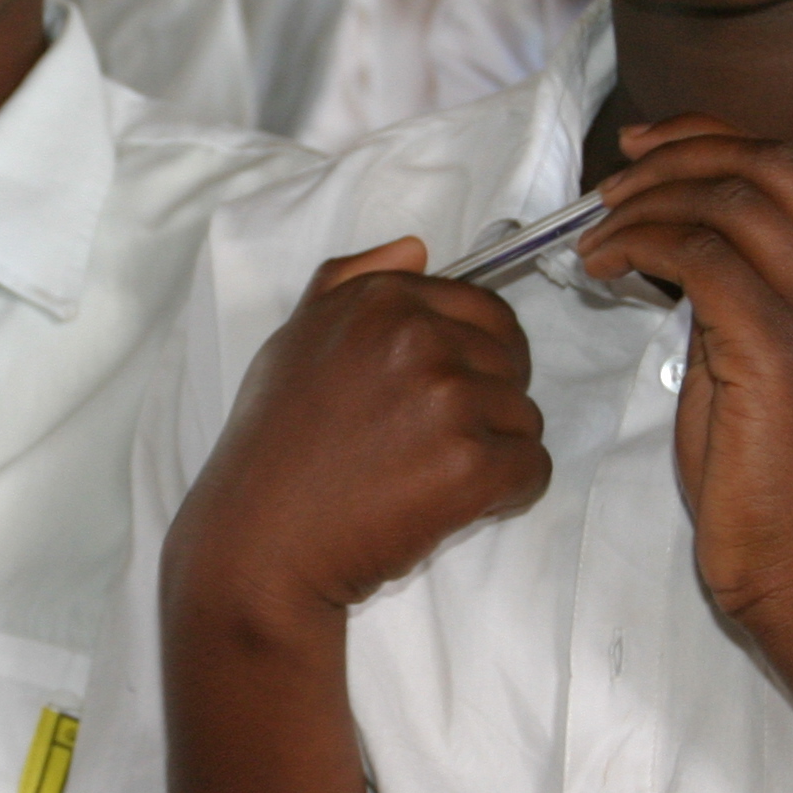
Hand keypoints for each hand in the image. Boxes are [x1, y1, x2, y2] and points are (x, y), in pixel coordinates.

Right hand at [169, 239, 551, 625]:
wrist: (260, 543)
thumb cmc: (273, 448)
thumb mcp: (294, 341)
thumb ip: (350, 282)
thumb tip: (417, 248)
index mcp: (381, 300)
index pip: (483, 311)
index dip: (471, 358)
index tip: (433, 398)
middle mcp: (418, 336)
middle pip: (510, 363)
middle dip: (484, 405)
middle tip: (423, 445)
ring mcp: (448, 399)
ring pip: (524, 419)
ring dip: (491, 452)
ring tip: (426, 478)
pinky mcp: (471, 464)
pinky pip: (533, 470)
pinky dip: (505, 496)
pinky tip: (450, 507)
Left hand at [577, 117, 792, 641]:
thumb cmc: (772, 479)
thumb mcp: (761, 362)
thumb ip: (738, 295)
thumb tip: (677, 239)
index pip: (790, 168)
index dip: (709, 139)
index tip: (642, 148)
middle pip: (767, 164)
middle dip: (677, 154)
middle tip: (611, 183)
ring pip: (728, 205)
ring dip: (646, 205)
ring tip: (597, 234)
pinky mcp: (781, 352)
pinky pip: (701, 261)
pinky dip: (641, 247)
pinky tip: (605, 268)